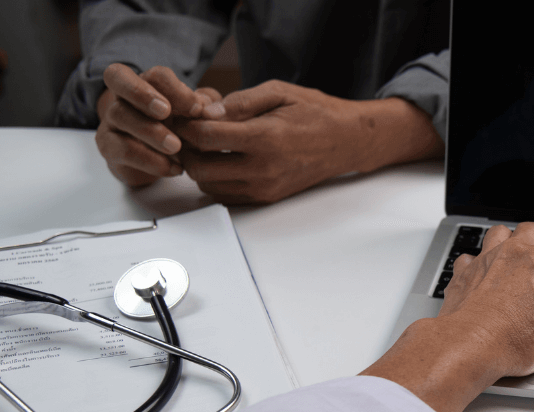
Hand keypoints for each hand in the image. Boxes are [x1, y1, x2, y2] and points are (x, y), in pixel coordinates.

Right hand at [94, 64, 221, 186]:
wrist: (156, 158)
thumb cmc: (178, 128)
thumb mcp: (196, 116)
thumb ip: (207, 108)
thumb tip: (216, 112)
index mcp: (148, 82)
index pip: (155, 74)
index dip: (175, 88)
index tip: (196, 109)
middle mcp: (124, 95)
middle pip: (118, 79)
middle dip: (142, 94)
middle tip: (165, 112)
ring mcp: (112, 119)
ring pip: (120, 115)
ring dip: (150, 131)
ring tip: (176, 147)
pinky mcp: (108, 145)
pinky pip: (122, 149)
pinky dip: (149, 160)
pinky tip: (174, 168)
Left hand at [172, 80, 442, 202]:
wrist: (346, 141)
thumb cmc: (315, 112)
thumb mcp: (279, 92)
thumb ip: (240, 101)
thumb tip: (207, 112)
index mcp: (266, 138)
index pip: (206, 138)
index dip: (187, 125)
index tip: (187, 115)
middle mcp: (264, 169)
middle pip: (200, 169)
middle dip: (187, 150)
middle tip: (190, 133)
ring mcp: (265, 187)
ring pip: (209, 186)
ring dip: (200, 167)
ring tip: (207, 147)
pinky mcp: (267, 198)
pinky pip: (226, 197)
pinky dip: (216, 181)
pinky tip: (223, 161)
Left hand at [361, 223, 533, 411]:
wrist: (470, 345)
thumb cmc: (518, 338)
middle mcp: (518, 253)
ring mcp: (489, 259)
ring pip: (500, 233)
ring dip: (509, 242)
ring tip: (514, 259)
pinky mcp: (465, 272)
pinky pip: (471, 257)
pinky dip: (478, 263)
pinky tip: (482, 276)